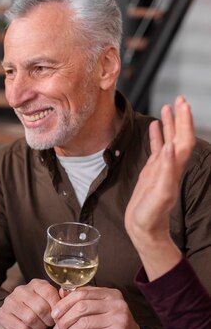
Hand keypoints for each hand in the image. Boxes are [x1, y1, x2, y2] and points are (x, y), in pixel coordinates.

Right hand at [0, 278, 59, 328]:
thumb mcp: (49, 302)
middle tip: (49, 325)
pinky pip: (22, 328)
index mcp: (35, 284)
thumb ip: (60, 299)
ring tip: (40, 328)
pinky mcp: (2, 315)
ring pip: (30, 319)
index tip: (58, 316)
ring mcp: (9, 302)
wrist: (13, 319)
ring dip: (39, 328)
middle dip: (48, 321)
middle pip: (40, 308)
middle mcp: (20, 290)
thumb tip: (70, 296)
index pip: (49, 292)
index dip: (56, 308)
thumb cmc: (36, 311)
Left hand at [51, 286, 142, 328]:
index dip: (65, 304)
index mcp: (110, 294)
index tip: (54, 314)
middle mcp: (116, 304)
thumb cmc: (113, 327)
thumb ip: (82, 301)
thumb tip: (61, 293)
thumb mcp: (99, 311)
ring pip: (84, 324)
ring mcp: (119, 319)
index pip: (82, 293)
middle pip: (82, 308)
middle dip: (64, 320)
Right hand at [125, 96, 194, 245]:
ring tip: (167, 107)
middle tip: (178, 99)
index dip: (184, 122)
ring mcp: (162, 168)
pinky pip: (156, 149)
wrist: (144, 229)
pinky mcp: (152, 172)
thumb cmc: (150, 216)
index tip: (182, 105)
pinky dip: (157, 136)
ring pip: (169, 140)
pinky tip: (155, 127)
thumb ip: (166, 171)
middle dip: (180, 117)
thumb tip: (170, 148)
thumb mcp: (159, 194)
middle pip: (179, 136)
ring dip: (170, 124)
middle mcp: (171, 166)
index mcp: (174, 169)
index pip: (183, 140)